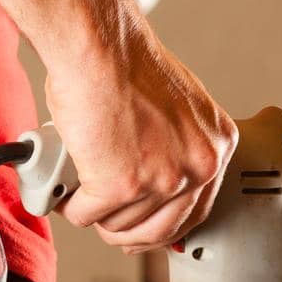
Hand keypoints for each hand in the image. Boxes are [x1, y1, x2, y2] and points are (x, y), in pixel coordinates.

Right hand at [46, 28, 236, 252]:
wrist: (98, 49)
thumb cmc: (123, 65)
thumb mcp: (173, 111)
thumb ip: (173, 149)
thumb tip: (153, 182)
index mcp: (216, 145)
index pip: (196, 211)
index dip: (162, 225)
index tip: (143, 228)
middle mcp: (198, 165)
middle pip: (161, 230)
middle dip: (127, 232)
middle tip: (105, 220)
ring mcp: (162, 180)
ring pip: (119, 225)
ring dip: (94, 212)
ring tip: (79, 188)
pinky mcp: (121, 187)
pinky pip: (87, 215)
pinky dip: (69, 203)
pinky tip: (64, 187)